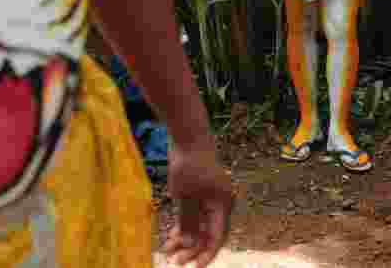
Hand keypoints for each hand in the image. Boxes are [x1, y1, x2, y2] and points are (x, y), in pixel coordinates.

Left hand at [161, 142, 233, 266]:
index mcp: (223, 204)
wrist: (188, 136)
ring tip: (168, 250)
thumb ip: (187, 219)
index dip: (207, 254)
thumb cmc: (188, 162)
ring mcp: (210, 200)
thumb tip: (188, 244)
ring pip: (199, 227)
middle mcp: (219, 205)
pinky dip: (183, 228)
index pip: (217, 236)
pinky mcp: (199, 196)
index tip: (195, 267)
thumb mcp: (184, 194)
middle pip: (208, 235)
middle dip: (193, 249)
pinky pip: (193, 218)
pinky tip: (171, 238)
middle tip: (175, 261)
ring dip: (185, 240)